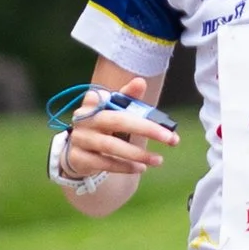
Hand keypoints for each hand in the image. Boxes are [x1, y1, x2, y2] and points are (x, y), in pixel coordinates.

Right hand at [62, 93, 178, 179]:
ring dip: (138, 154)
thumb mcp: (115, 112)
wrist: (80, 152)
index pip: (115, 97)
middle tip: (169, 137)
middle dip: (146, 129)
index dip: (130, 96)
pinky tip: (141, 168)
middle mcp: (84, 118)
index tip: (145, 93)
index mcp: (94, 102)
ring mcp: (80, 139)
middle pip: (117, 121)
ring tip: (158, 160)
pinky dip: (125, 166)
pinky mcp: (78, 158)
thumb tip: (140, 82)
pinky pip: (105, 163)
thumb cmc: (104, 128)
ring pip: (111, 146)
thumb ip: (129, 99)